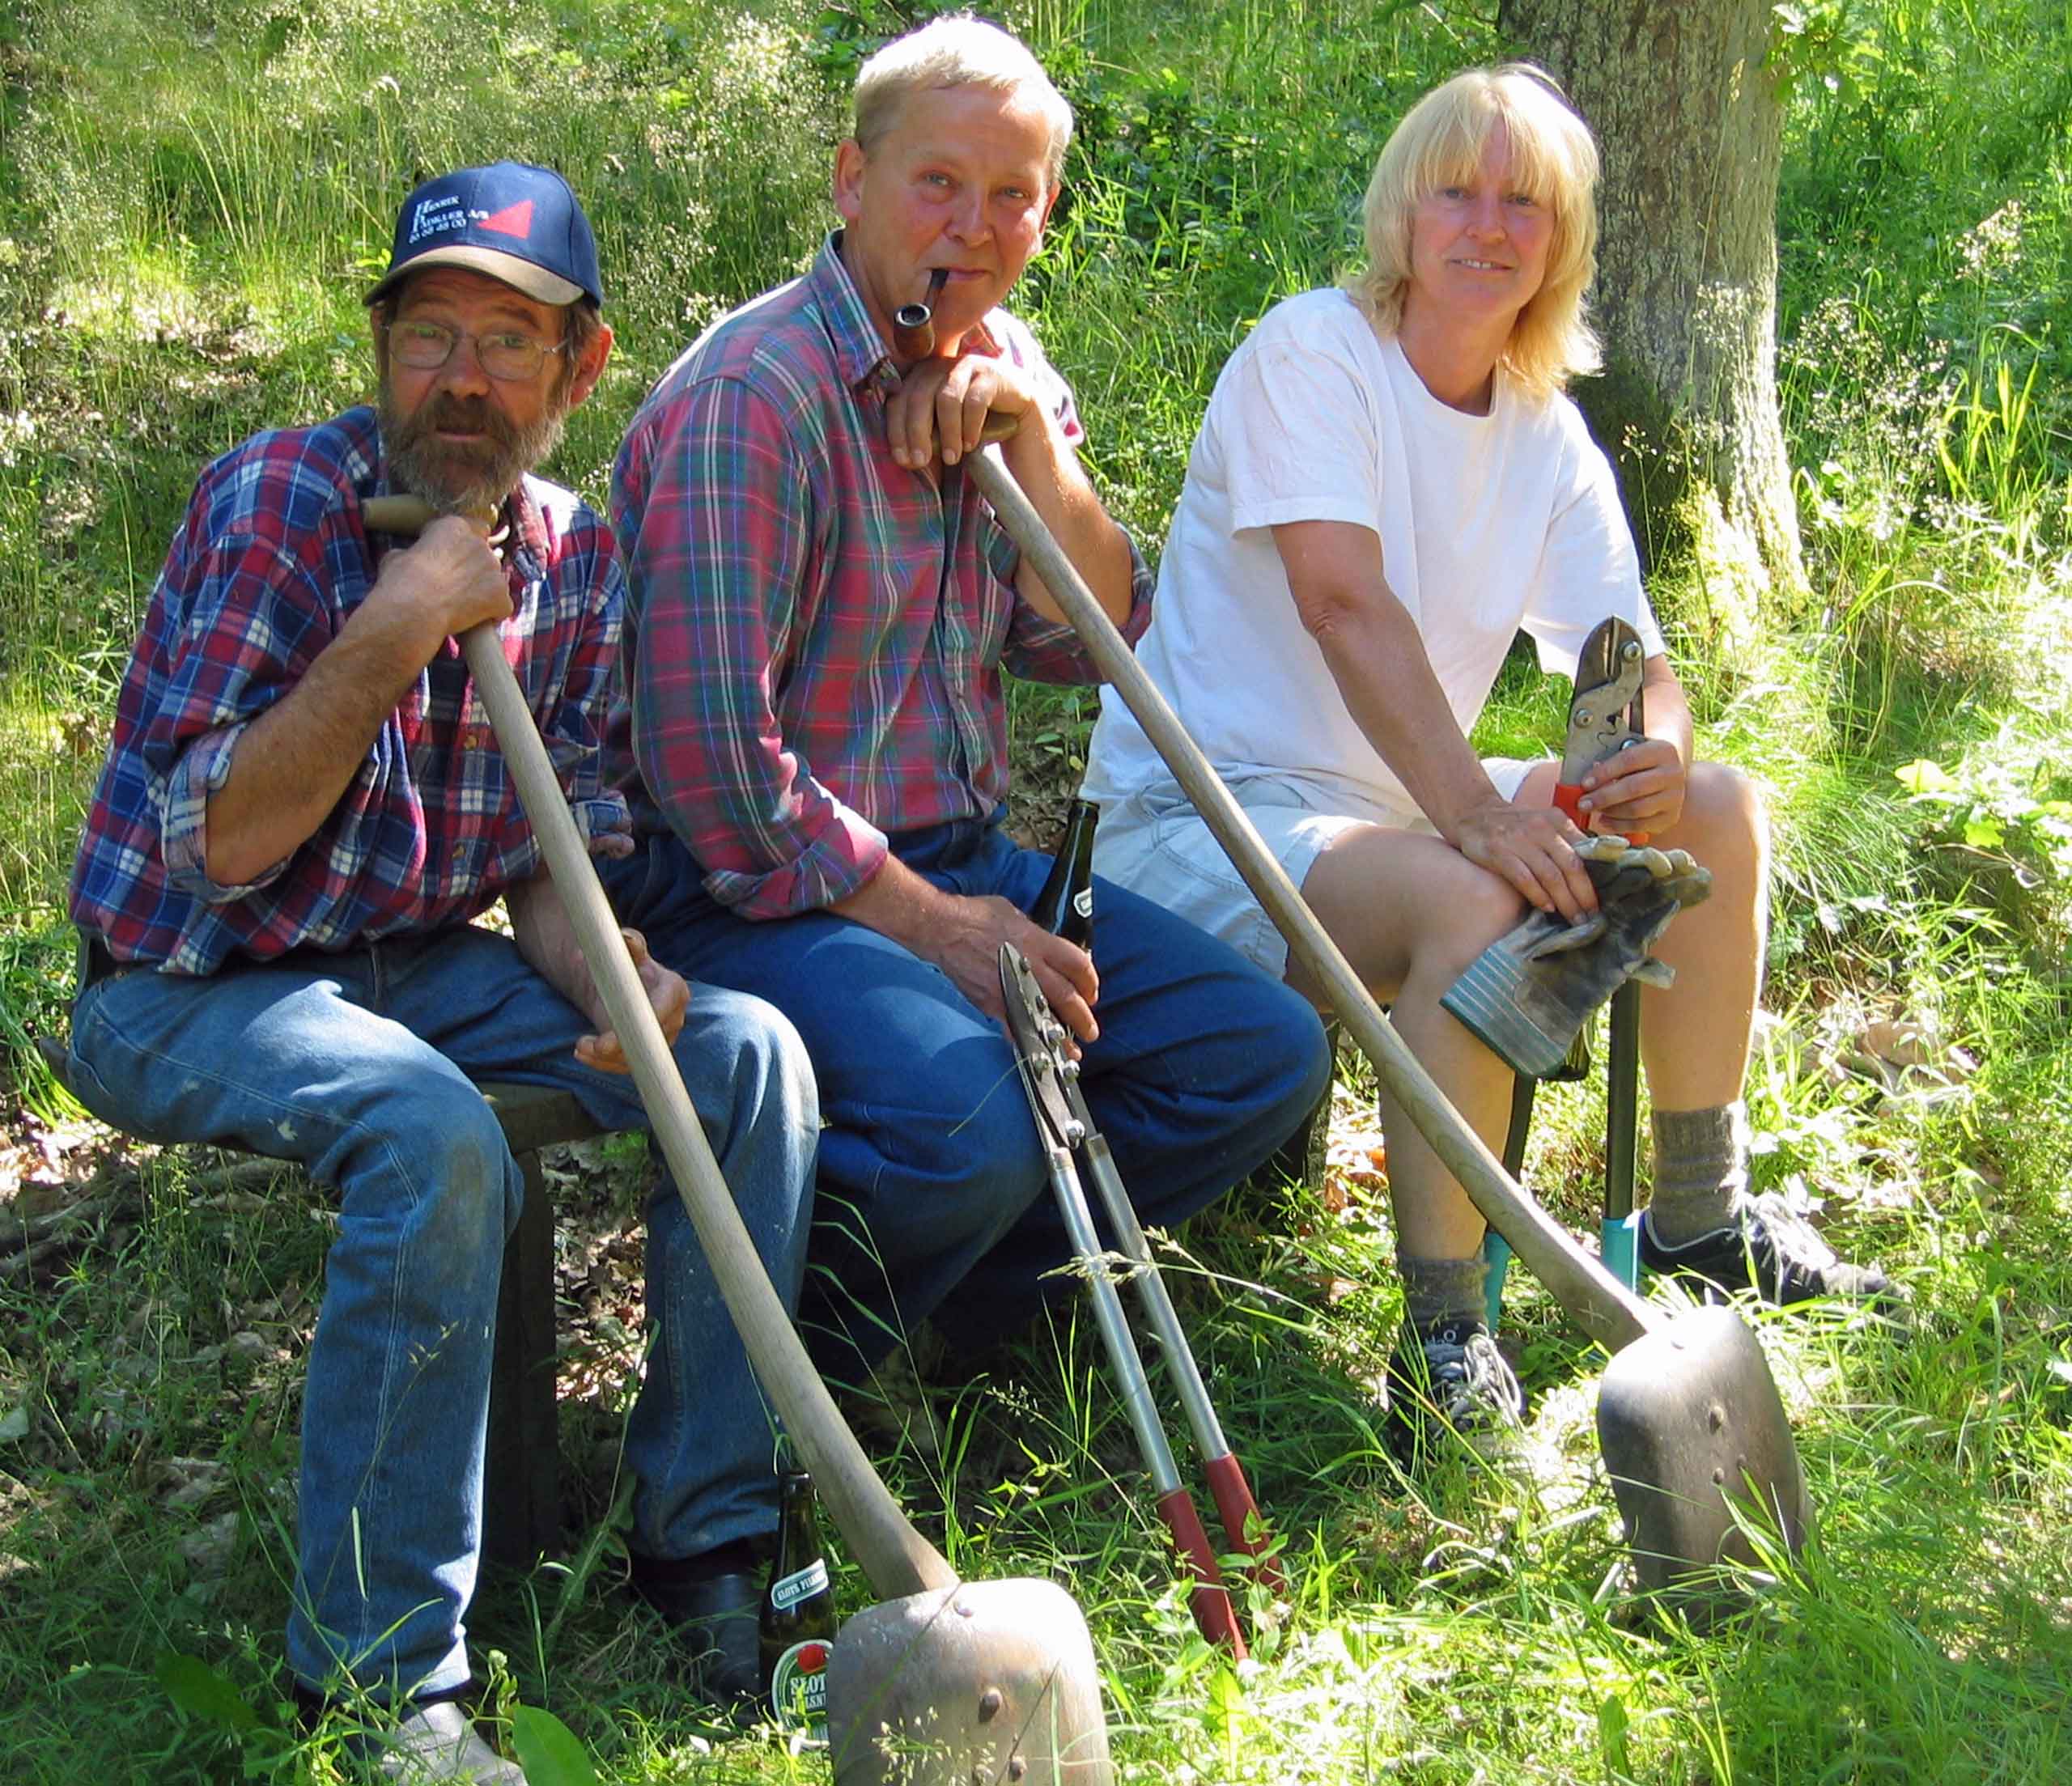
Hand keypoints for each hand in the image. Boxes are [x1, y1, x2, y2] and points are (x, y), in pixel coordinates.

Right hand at [359, 515, 512, 661]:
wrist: (412, 610)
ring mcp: (493, 569)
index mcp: (454, 527)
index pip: (476, 528)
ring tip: (464, 606)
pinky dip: (493, 613)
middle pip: (485, 556)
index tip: (457, 557)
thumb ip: (415, 552)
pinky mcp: (500, 595)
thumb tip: (411, 557)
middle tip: (457, 586)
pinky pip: (503, 605)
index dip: (467, 545)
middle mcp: (479, 544)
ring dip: (484, 591)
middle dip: (475, 570)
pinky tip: (477, 620)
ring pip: (495, 580)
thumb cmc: (400, 582)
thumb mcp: (397, 555)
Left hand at [574, 927, 688, 1072]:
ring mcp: (660, 1038)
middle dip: (623, 1045)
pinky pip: (627, 1065)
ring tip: (581, 1047)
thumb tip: (626, 939)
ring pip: (638, 1057)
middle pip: (652, 1039)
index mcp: (673, 989)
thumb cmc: (624, 965)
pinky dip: (602, 1064)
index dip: (646, 1019)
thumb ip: (629, 942)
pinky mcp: (644, 1053)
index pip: (666, 1007)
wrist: (615, 984)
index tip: (622, 1027)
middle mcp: (673, 1017)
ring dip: (607, 1058)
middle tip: (595, 1046)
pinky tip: (583, 1054)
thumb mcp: (627, 950)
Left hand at [885, 350, 1039, 470]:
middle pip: (919, 398)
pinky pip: (975, 400)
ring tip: (952, 458)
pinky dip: (970, 426)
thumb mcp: (940, 428)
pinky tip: (971, 444)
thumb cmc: (969, 422)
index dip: (896, 430)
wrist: (1014, 410)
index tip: (903, 460)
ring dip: (947, 432)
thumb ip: (921, 436)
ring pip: (947, 398)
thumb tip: (902, 458)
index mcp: (919, 377)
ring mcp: (965, 366)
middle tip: (921, 462)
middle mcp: (939, 366)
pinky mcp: (990, 374)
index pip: (898, 401)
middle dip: (918, 433)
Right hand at [926, 892, 1100, 1044]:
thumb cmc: (976, 915)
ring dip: (1060, 1036)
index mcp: (1038, 942)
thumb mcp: (1014, 914)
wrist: (943, 929)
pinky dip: (1026, 1039)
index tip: (1090, 992)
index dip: (1089, 981)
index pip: (1077, 965)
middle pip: (1067, 997)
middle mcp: (1029, 967)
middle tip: (1090, 1030)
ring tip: (1072, 1051)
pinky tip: (1036, 1051)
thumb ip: (1035, 934)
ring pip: (1044, 1017)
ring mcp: (1011, 988)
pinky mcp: (992, 1003)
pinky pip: (1014, 1025)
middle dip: (1082, 1016)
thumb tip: (1046, 945)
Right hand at [1452, 797, 1599, 923]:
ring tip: (1573, 918)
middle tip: (1590, 917)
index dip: (1595, 879)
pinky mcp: (1499, 852)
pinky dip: (1537, 895)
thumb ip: (1566, 842)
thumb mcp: (1545, 823)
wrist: (1474, 813)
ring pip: (1550, 876)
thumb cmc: (1515, 825)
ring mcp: (1519, 840)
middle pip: (1571, 866)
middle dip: (1583, 895)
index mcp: (1558, 821)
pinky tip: (1547, 908)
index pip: (1585, 852)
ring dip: (1565, 901)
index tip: (1600, 901)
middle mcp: (1541, 828)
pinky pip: (1524, 878)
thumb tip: (1592, 874)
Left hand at [1578, 737, 1686, 836]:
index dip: (1605, 772)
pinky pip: (1640, 825)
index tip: (1584, 783)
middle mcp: (1673, 773)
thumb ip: (1612, 762)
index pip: (1629, 760)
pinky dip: (1618, 825)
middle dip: (1604, 797)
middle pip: (1634, 787)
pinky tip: (1605, 820)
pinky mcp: (1670, 817)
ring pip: (1637, 809)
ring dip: (1610, 811)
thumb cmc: (1640, 764)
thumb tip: (1588, 781)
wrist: (1667, 778)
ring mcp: (1675, 797)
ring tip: (1594, 810)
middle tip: (1583, 803)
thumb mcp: (1631, 754)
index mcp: (1662, 750)